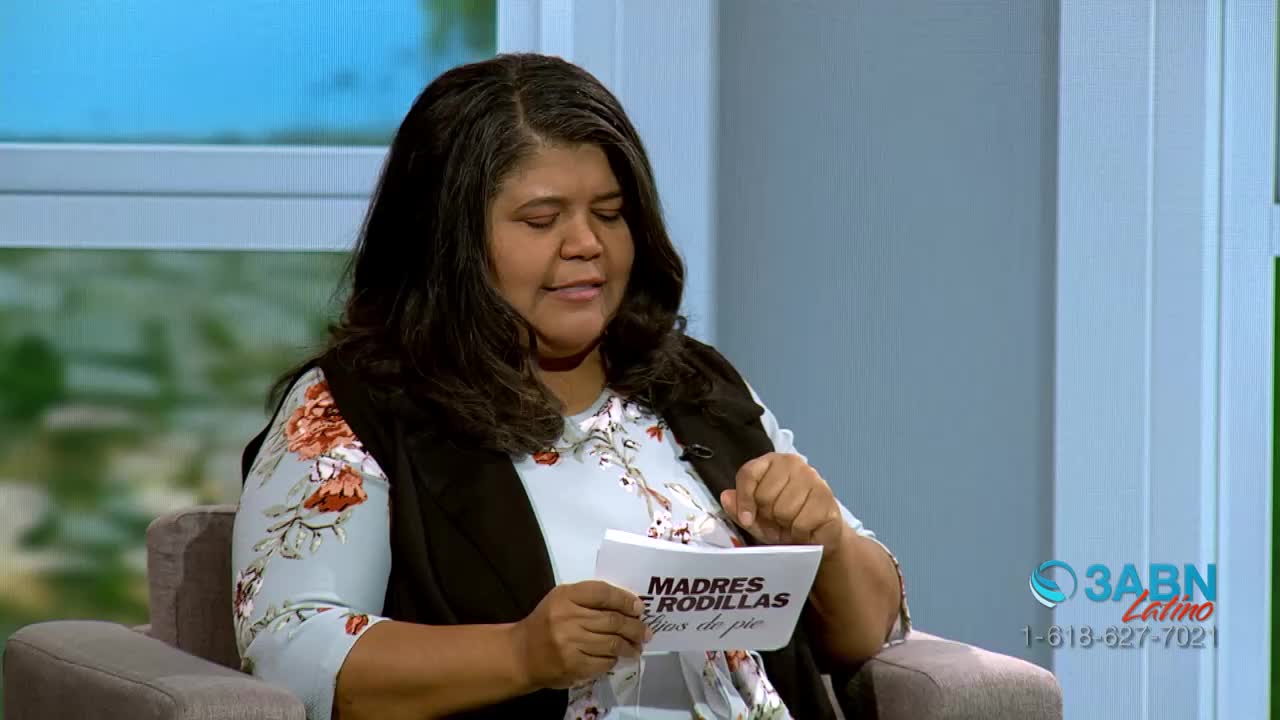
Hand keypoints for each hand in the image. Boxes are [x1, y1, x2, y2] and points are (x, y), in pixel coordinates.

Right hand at [510, 581, 651, 689]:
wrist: (522, 654)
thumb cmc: (546, 622)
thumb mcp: (562, 600)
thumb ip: (590, 598)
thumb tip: (629, 605)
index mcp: (565, 596)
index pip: (603, 593)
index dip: (625, 600)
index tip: (639, 608)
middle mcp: (567, 618)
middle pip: (613, 620)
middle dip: (635, 627)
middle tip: (646, 632)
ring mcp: (570, 644)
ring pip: (613, 643)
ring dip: (630, 646)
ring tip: (637, 647)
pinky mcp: (573, 666)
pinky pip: (604, 662)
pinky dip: (614, 660)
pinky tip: (616, 658)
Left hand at [720, 452, 847, 553]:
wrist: (818, 537)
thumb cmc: (785, 522)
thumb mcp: (756, 518)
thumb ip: (738, 507)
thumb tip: (726, 496)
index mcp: (772, 462)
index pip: (749, 473)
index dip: (743, 499)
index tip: (746, 518)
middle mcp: (793, 464)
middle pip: (765, 494)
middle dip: (768, 515)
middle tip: (778, 520)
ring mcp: (812, 478)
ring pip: (783, 510)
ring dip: (785, 525)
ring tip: (792, 524)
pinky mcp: (826, 497)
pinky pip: (801, 522)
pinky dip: (799, 533)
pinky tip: (805, 530)